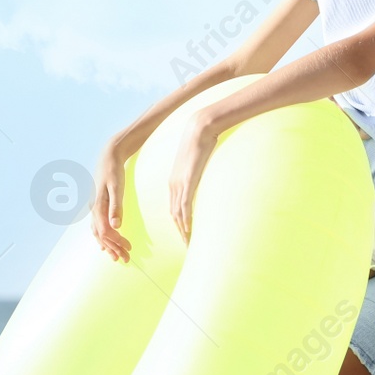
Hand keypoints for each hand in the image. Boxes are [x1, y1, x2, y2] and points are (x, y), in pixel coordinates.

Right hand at [91, 144, 132, 262]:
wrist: (108, 156)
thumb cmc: (114, 170)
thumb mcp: (117, 186)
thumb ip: (116, 206)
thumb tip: (117, 226)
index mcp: (97, 206)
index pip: (105, 231)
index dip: (116, 242)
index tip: (129, 248)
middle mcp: (93, 209)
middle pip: (101, 235)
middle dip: (113, 248)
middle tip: (125, 260)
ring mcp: (94, 207)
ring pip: (98, 232)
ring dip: (108, 245)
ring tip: (117, 256)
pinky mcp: (98, 205)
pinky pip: (97, 226)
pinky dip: (103, 237)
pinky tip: (107, 244)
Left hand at [168, 118, 219, 244]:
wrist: (199, 129)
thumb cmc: (200, 142)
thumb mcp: (195, 161)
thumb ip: (196, 171)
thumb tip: (201, 176)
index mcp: (174, 180)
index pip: (173, 207)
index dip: (177, 222)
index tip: (183, 234)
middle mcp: (173, 185)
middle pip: (173, 214)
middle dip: (179, 231)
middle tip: (186, 245)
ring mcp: (179, 184)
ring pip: (177, 214)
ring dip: (182, 230)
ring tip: (188, 244)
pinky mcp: (187, 182)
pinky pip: (184, 206)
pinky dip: (186, 220)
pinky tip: (188, 230)